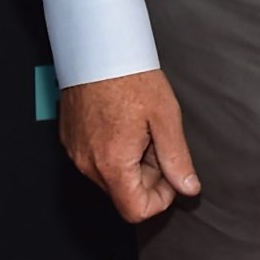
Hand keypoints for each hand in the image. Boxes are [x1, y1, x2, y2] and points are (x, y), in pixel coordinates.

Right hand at [59, 70, 200, 222]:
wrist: (97, 48)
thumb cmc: (128, 75)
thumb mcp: (165, 117)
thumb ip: (177, 158)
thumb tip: (188, 187)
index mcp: (112, 163)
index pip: (135, 211)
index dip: (160, 200)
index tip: (170, 176)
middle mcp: (88, 163)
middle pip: (123, 193)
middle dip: (148, 176)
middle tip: (157, 141)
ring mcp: (77, 152)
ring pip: (110, 177)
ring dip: (131, 163)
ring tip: (140, 128)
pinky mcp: (71, 140)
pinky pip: (96, 160)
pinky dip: (114, 151)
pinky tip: (123, 123)